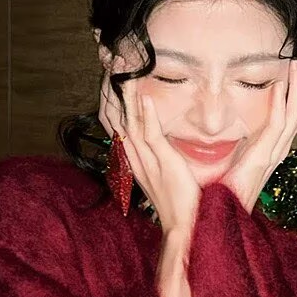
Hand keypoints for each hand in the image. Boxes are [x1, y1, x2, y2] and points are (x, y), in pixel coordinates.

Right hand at [99, 70, 200, 236]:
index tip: (111, 78)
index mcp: (135, 161)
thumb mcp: (162, 174)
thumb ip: (157, 156)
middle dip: (113, 94)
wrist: (185, 229)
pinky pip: (151, 137)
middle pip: (119, 121)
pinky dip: (147, 115)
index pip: (119, 125)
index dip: (113, 101)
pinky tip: (145, 97)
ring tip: (124, 73)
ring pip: (131, 124)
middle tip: (111, 67)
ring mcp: (148, 162)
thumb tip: (161, 139)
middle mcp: (136, 160)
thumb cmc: (179, 202)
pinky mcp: (163, 164)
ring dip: (127, 98)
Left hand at [219, 59, 296, 212]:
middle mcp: (277, 149)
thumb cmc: (219, 191)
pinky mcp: (263, 157)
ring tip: (295, 63)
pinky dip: (282, 102)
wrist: (215, 216)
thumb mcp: (231, 157)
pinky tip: (280, 83)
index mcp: (271, 148)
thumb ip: (236, 141)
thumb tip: (227, 121)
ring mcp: (274, 154)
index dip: (295, 90)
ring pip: (296, 113)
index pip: (291, 113)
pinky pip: (278, 124)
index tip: (292, 66)